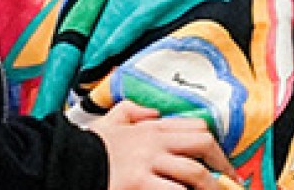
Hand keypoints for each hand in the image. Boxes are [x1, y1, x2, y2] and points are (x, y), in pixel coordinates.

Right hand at [92, 101, 234, 189]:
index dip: (216, 147)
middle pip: (203, 144)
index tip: (222, 164)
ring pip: (195, 172)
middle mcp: (153, 142)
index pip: (195, 128)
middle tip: (231, 183)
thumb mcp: (108, 121)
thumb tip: (153, 112)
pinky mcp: (139, 183)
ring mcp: (148, 163)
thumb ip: (131, 111)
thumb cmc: (86, 148)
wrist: (62, 162)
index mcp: (149, 128)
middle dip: (222, 165)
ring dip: (211, 186)